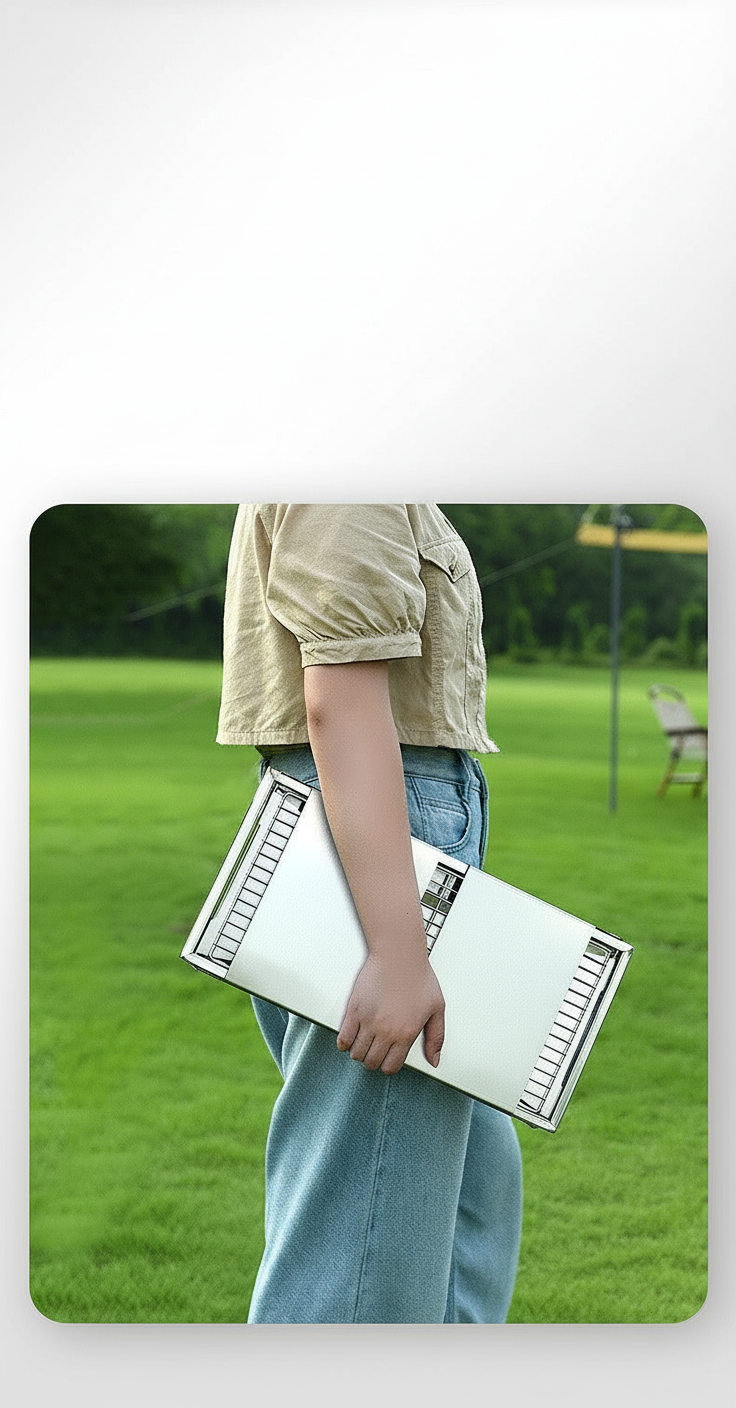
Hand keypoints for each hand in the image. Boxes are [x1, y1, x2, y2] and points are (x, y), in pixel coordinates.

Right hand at [336, 950, 444, 1075]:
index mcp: (407, 1033)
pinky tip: (348, 1040)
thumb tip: (434, 1061)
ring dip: (359, 1053)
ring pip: (357, 1053)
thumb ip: (436, 1038)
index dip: (388, 1066)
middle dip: (373, 1061)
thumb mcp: (437, 1009)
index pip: (391, 1066)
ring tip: (363, 1046)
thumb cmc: (418, 978)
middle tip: (374, 1054)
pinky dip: (344, 1043)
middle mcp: (386, 1031)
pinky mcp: (354, 1010)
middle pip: (372, 1062)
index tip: (387, 1060)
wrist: (399, 955)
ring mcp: (368, 1021)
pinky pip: (344, 1038)